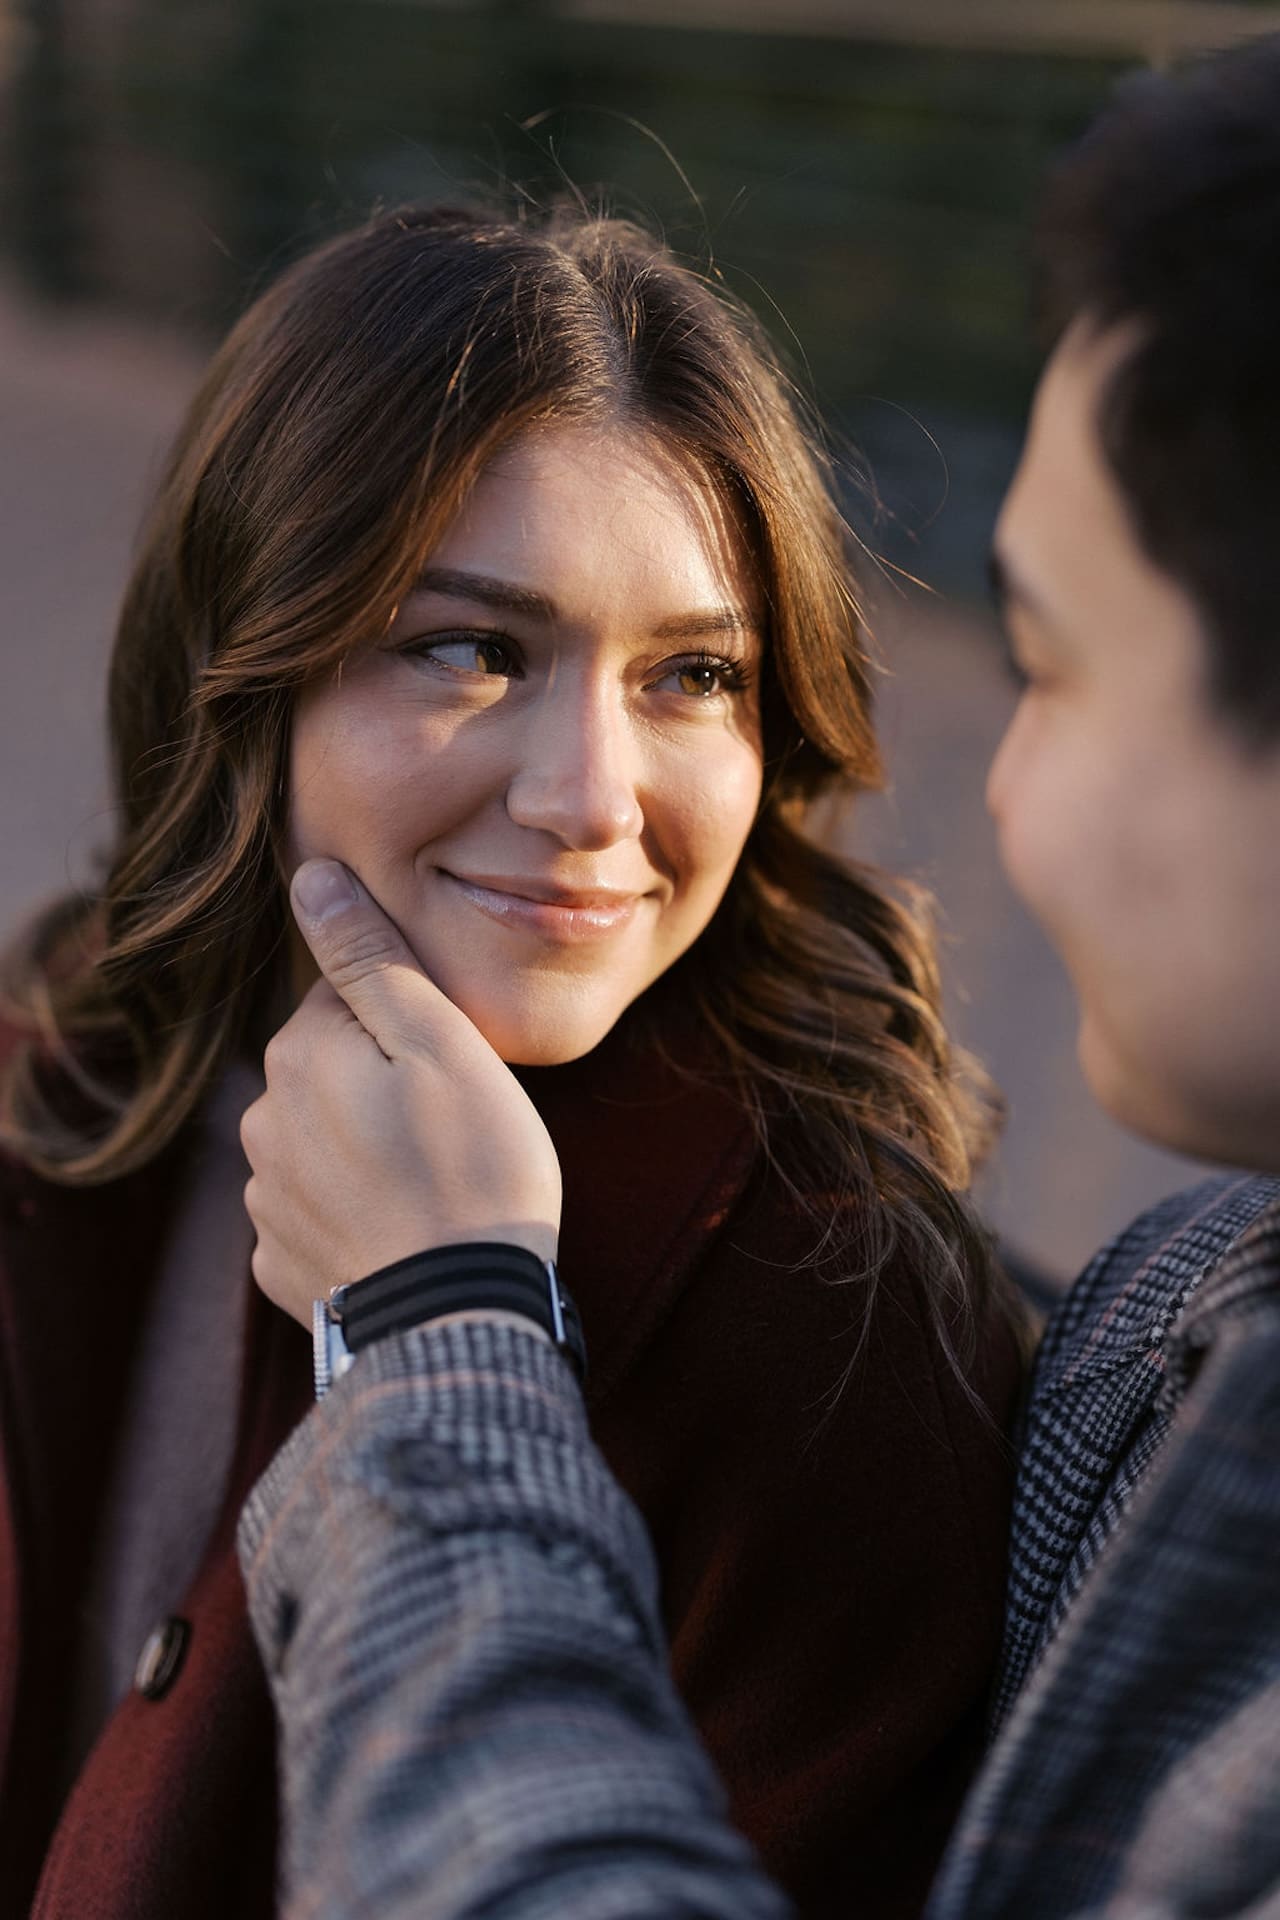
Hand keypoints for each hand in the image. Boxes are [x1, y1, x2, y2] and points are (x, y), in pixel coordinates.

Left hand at [241, 859, 561, 1328]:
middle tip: (457, 1130)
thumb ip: (372, 957)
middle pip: (332, 1071)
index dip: (413, 1025)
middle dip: (385, 1087)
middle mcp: (262, 1121)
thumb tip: (311, 876)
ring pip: (324, 1144)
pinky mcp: (279, 1266)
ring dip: (369, 1153)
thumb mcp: (441, 1044)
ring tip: (436, 1188)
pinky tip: (404, 1237)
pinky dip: (356, 1219)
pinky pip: (320, 1217)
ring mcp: (266, 1200)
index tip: (456, 1070)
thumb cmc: (474, 1170)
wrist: (456, 1322)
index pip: (351, 1001)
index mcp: (299, 1054)